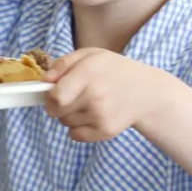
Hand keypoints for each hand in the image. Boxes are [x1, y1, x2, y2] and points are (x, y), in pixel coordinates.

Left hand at [43, 49, 160, 142]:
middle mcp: (95, 97)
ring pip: (65, 123)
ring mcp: (101, 117)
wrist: (146, 93)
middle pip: (56, 112)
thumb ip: (64, 63)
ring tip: (88, 104)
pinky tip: (92, 116)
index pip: (55, 97)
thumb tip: (45, 80)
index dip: (50, 97)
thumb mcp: (91, 55)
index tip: (54, 93)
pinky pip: (75, 135)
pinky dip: (78, 128)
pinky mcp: (105, 132)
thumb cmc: (114, 71)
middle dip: (57, 106)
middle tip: (71, 98)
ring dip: (69, 116)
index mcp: (89, 74)